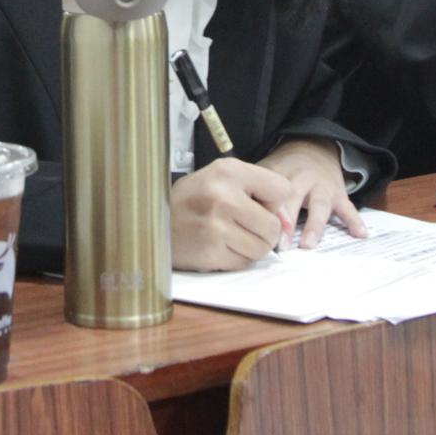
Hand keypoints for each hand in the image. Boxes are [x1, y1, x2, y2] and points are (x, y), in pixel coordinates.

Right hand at [169, 158, 292, 270]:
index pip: (281, 189)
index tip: (255, 204)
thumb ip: (258, 191)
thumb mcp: (221, 179)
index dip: (272, 202)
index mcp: (228, 171)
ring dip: (249, 248)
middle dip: (263, 232)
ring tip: (227, 236)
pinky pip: (243, 263)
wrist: (149, 220)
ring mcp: (216, 226)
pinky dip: (234, 259)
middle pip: (273, 226)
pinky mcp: (210, 252)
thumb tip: (287, 222)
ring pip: (261, 249)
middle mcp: (223, 196)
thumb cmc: (192, 200)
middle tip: (241, 226)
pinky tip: (217, 247)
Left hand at [258, 138, 364, 248]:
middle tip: (281, 243)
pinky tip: (360, 234)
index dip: (268, 207)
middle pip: (295, 198)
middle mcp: (303, 179)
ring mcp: (322, 187)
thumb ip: (254, 190)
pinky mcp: (339, 194)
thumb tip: (235, 218)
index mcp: (282, 173)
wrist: (314, 147)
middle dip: (288, 221)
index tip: (262, 226)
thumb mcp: (267, 169)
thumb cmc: (284, 167)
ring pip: (319, 206)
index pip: (273, 190)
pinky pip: (348, 208)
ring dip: (314, 226)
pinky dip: (354, 221)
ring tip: (308, 244)